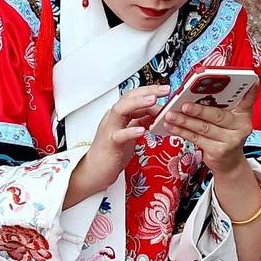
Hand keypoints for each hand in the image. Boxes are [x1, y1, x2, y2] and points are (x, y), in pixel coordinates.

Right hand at [66, 85, 169, 205]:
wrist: (95, 171)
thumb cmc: (112, 152)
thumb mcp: (130, 132)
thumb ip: (140, 121)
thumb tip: (155, 111)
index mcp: (118, 115)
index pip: (133, 96)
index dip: (149, 91)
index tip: (165, 90)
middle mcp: (112, 118)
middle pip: (127, 98)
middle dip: (147, 91)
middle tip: (165, 90)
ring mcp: (109, 130)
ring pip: (120, 110)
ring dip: (137, 103)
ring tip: (153, 100)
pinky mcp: (110, 144)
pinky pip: (119, 135)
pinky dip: (131, 131)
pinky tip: (142, 130)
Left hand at [162, 84, 260, 178]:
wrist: (229, 163)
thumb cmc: (225, 136)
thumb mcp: (228, 120)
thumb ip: (219, 107)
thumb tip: (196, 93)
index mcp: (243, 115)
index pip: (247, 101)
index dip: (250, 91)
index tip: (252, 81)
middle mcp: (240, 127)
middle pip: (217, 116)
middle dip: (198, 110)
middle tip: (184, 105)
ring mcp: (230, 140)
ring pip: (204, 128)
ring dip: (184, 121)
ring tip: (171, 115)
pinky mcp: (218, 151)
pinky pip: (196, 139)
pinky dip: (182, 131)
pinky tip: (172, 126)